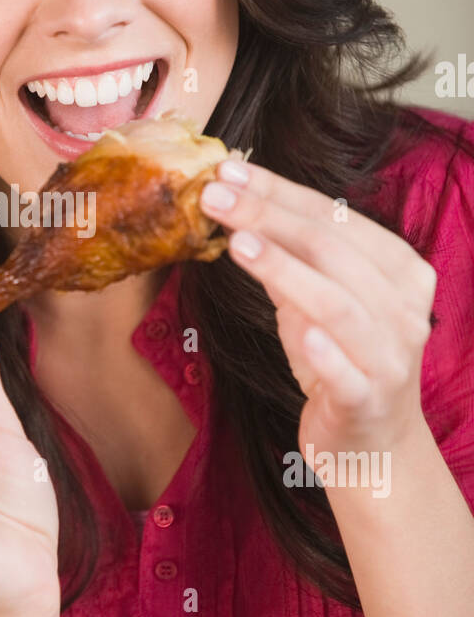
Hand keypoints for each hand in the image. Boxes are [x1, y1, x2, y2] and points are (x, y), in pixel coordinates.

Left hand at [199, 159, 436, 485]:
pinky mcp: (368, 401)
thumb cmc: (342, 361)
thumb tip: (236, 205)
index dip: (279, 191)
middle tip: (215, 195)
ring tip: (237, 242)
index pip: (334, 217)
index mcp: (399, 271)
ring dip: (286, 269)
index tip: (228, 170)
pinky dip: (326, 352)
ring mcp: (390, 356)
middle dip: (268, 217)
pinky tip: (302, 336)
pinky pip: (347, 374)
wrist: (373, 446)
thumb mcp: (315, 301)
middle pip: (332, 251)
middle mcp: (402, 309)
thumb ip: (288, 257)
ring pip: (338, 304)